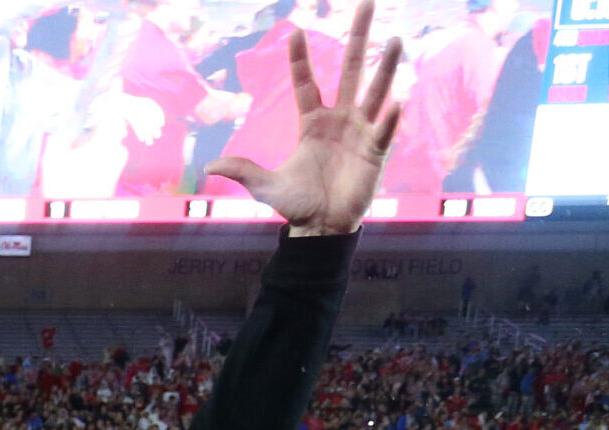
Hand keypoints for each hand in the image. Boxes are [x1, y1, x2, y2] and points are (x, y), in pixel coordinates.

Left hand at [203, 0, 401, 235]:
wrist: (322, 227)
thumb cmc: (297, 204)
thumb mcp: (266, 186)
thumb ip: (243, 171)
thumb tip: (210, 167)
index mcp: (312, 122)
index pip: (306, 82)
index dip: (300, 58)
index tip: (295, 31)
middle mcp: (339, 119)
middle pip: (351, 70)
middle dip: (358, 38)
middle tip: (367, 4)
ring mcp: (360, 132)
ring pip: (375, 92)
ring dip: (385, 67)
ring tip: (394, 39)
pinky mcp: (375, 152)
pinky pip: (384, 131)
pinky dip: (391, 119)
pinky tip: (398, 102)